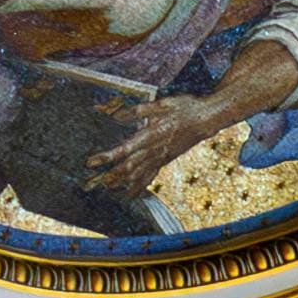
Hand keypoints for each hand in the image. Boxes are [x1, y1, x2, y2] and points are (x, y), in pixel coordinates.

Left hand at [87, 94, 232, 193]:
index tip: (91, 163)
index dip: (107, 157)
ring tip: (108, 191)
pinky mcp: (166, 159)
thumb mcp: (159, 104)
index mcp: (150, 136)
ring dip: (123, 184)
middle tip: (93, 184)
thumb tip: (115, 116)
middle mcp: (154, 151)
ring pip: (139, 175)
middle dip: (110, 176)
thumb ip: (136, 112)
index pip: (124, 150)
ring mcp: (161, 157)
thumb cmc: (184, 108)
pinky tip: (132, 192)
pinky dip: (140, 185)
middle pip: (129, 168)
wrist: (206, 119)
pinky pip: (151, 175)